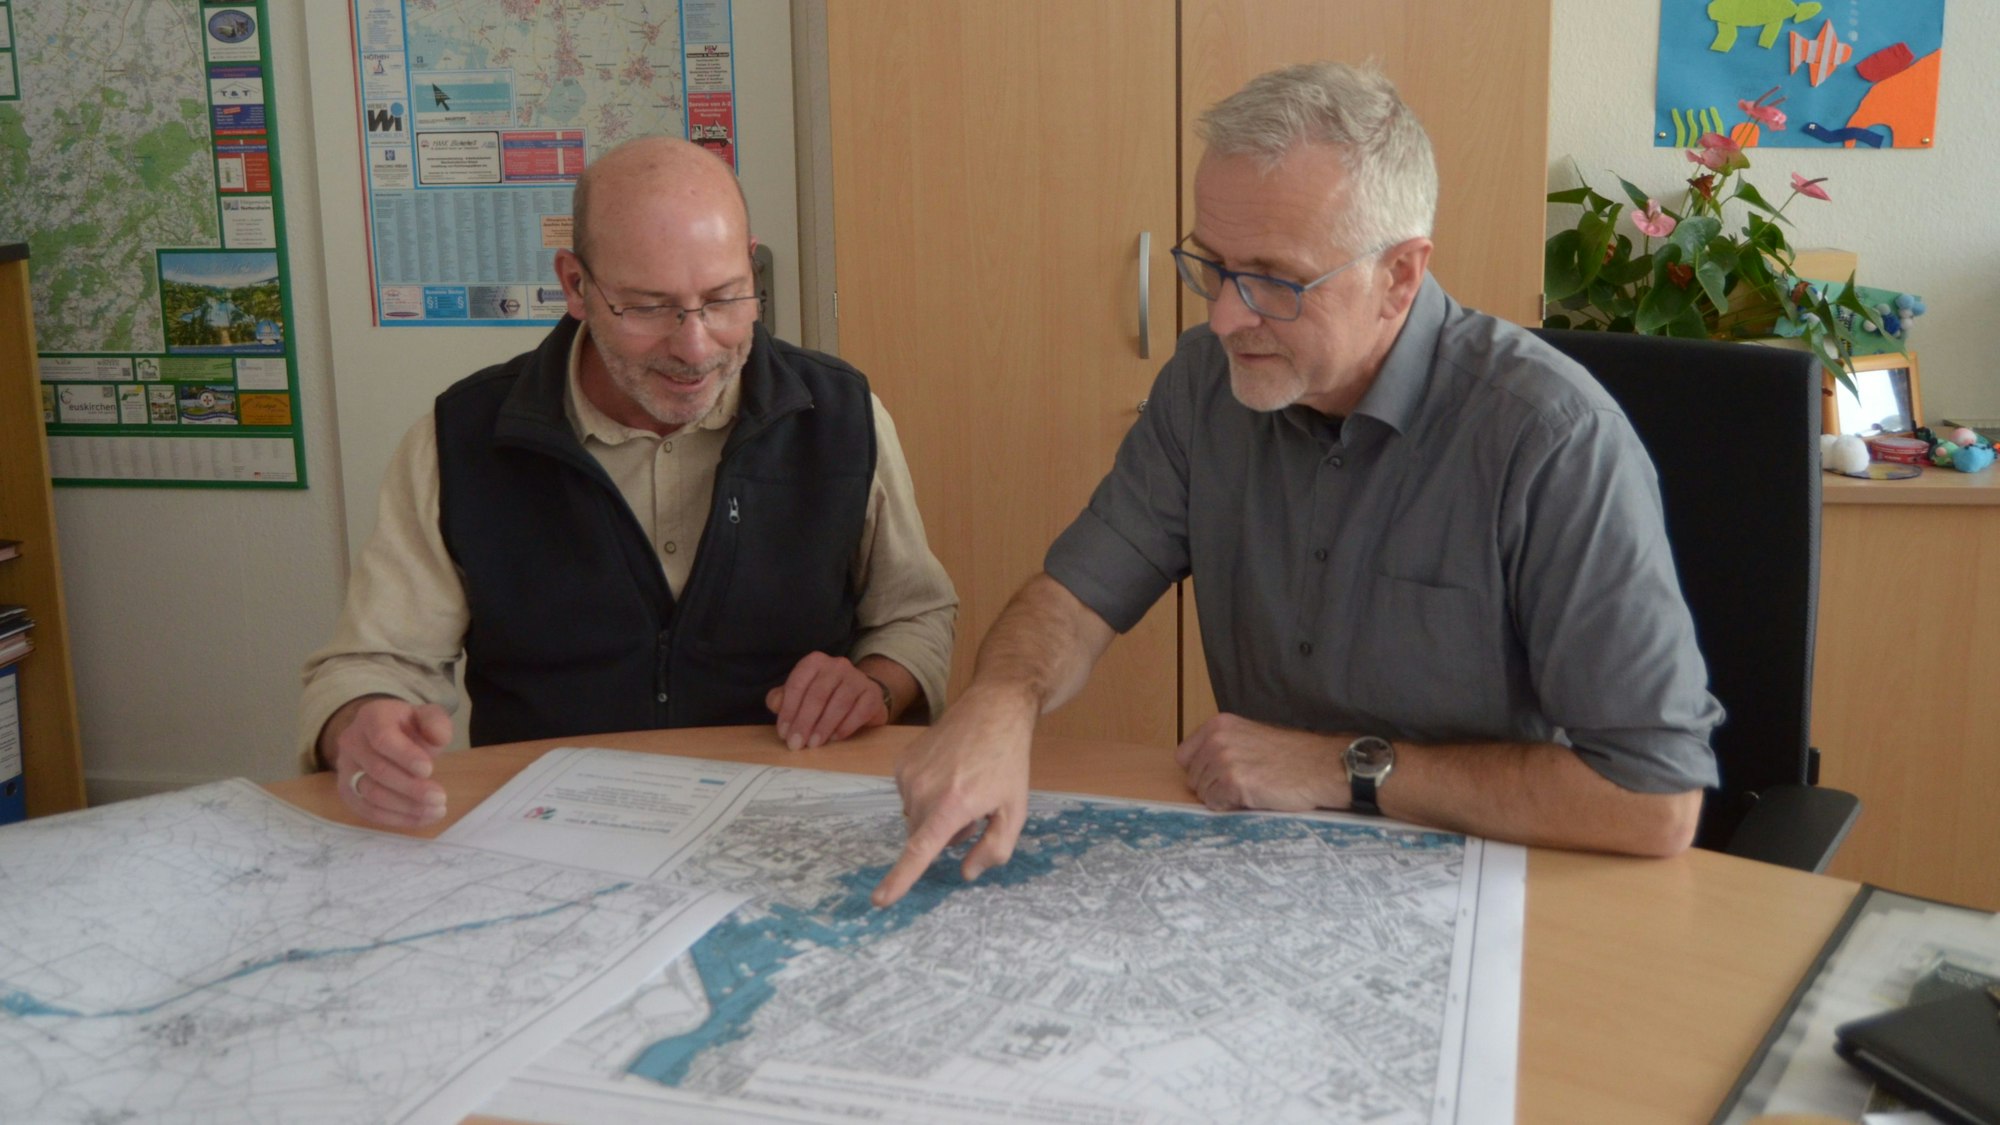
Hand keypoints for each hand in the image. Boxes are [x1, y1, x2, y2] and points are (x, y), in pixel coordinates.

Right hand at [324, 697, 451, 827]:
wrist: (382, 735)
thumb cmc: (408, 727)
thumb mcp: (427, 716)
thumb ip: (436, 722)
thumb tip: (438, 738)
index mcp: (372, 717)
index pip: (383, 738)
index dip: (405, 756)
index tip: (429, 770)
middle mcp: (352, 741)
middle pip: (378, 771)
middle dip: (412, 788)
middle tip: (440, 798)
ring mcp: (345, 768)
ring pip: (371, 794)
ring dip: (406, 807)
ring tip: (436, 810)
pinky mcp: (347, 791)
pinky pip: (367, 810)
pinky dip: (395, 818)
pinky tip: (420, 818)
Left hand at [765, 652, 889, 750]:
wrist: (860, 698)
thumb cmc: (824, 698)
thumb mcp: (800, 696)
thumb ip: (782, 699)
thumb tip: (775, 704)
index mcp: (815, 662)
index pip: (797, 684)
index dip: (789, 711)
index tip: (784, 734)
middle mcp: (837, 665)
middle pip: (817, 694)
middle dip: (805, 722)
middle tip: (797, 744)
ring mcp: (857, 677)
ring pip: (839, 703)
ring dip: (824, 726)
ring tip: (814, 744)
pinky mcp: (873, 693)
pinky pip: (860, 711)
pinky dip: (846, 726)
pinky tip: (836, 738)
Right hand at [871, 685, 1035, 907]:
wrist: (991, 710)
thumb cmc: (1007, 762)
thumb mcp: (1015, 810)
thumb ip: (995, 848)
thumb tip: (966, 872)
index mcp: (953, 804)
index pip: (920, 850)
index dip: (900, 879)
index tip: (880, 900)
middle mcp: (924, 790)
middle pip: (922, 836)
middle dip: (944, 833)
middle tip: (973, 809)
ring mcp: (908, 774)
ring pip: (915, 817)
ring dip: (935, 813)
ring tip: (961, 785)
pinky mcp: (901, 763)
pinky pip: (909, 796)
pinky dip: (926, 795)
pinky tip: (947, 773)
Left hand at [1175, 713, 1346, 811]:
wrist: (1320, 767)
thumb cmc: (1290, 757)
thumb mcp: (1250, 738)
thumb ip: (1223, 746)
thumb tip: (1200, 771)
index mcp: (1218, 725)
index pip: (1184, 757)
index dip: (1202, 771)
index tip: (1221, 776)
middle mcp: (1217, 739)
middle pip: (1193, 778)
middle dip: (1212, 786)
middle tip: (1242, 785)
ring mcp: (1224, 759)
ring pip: (1203, 793)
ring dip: (1223, 798)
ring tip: (1251, 790)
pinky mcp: (1233, 781)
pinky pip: (1215, 804)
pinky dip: (1230, 807)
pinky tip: (1252, 798)